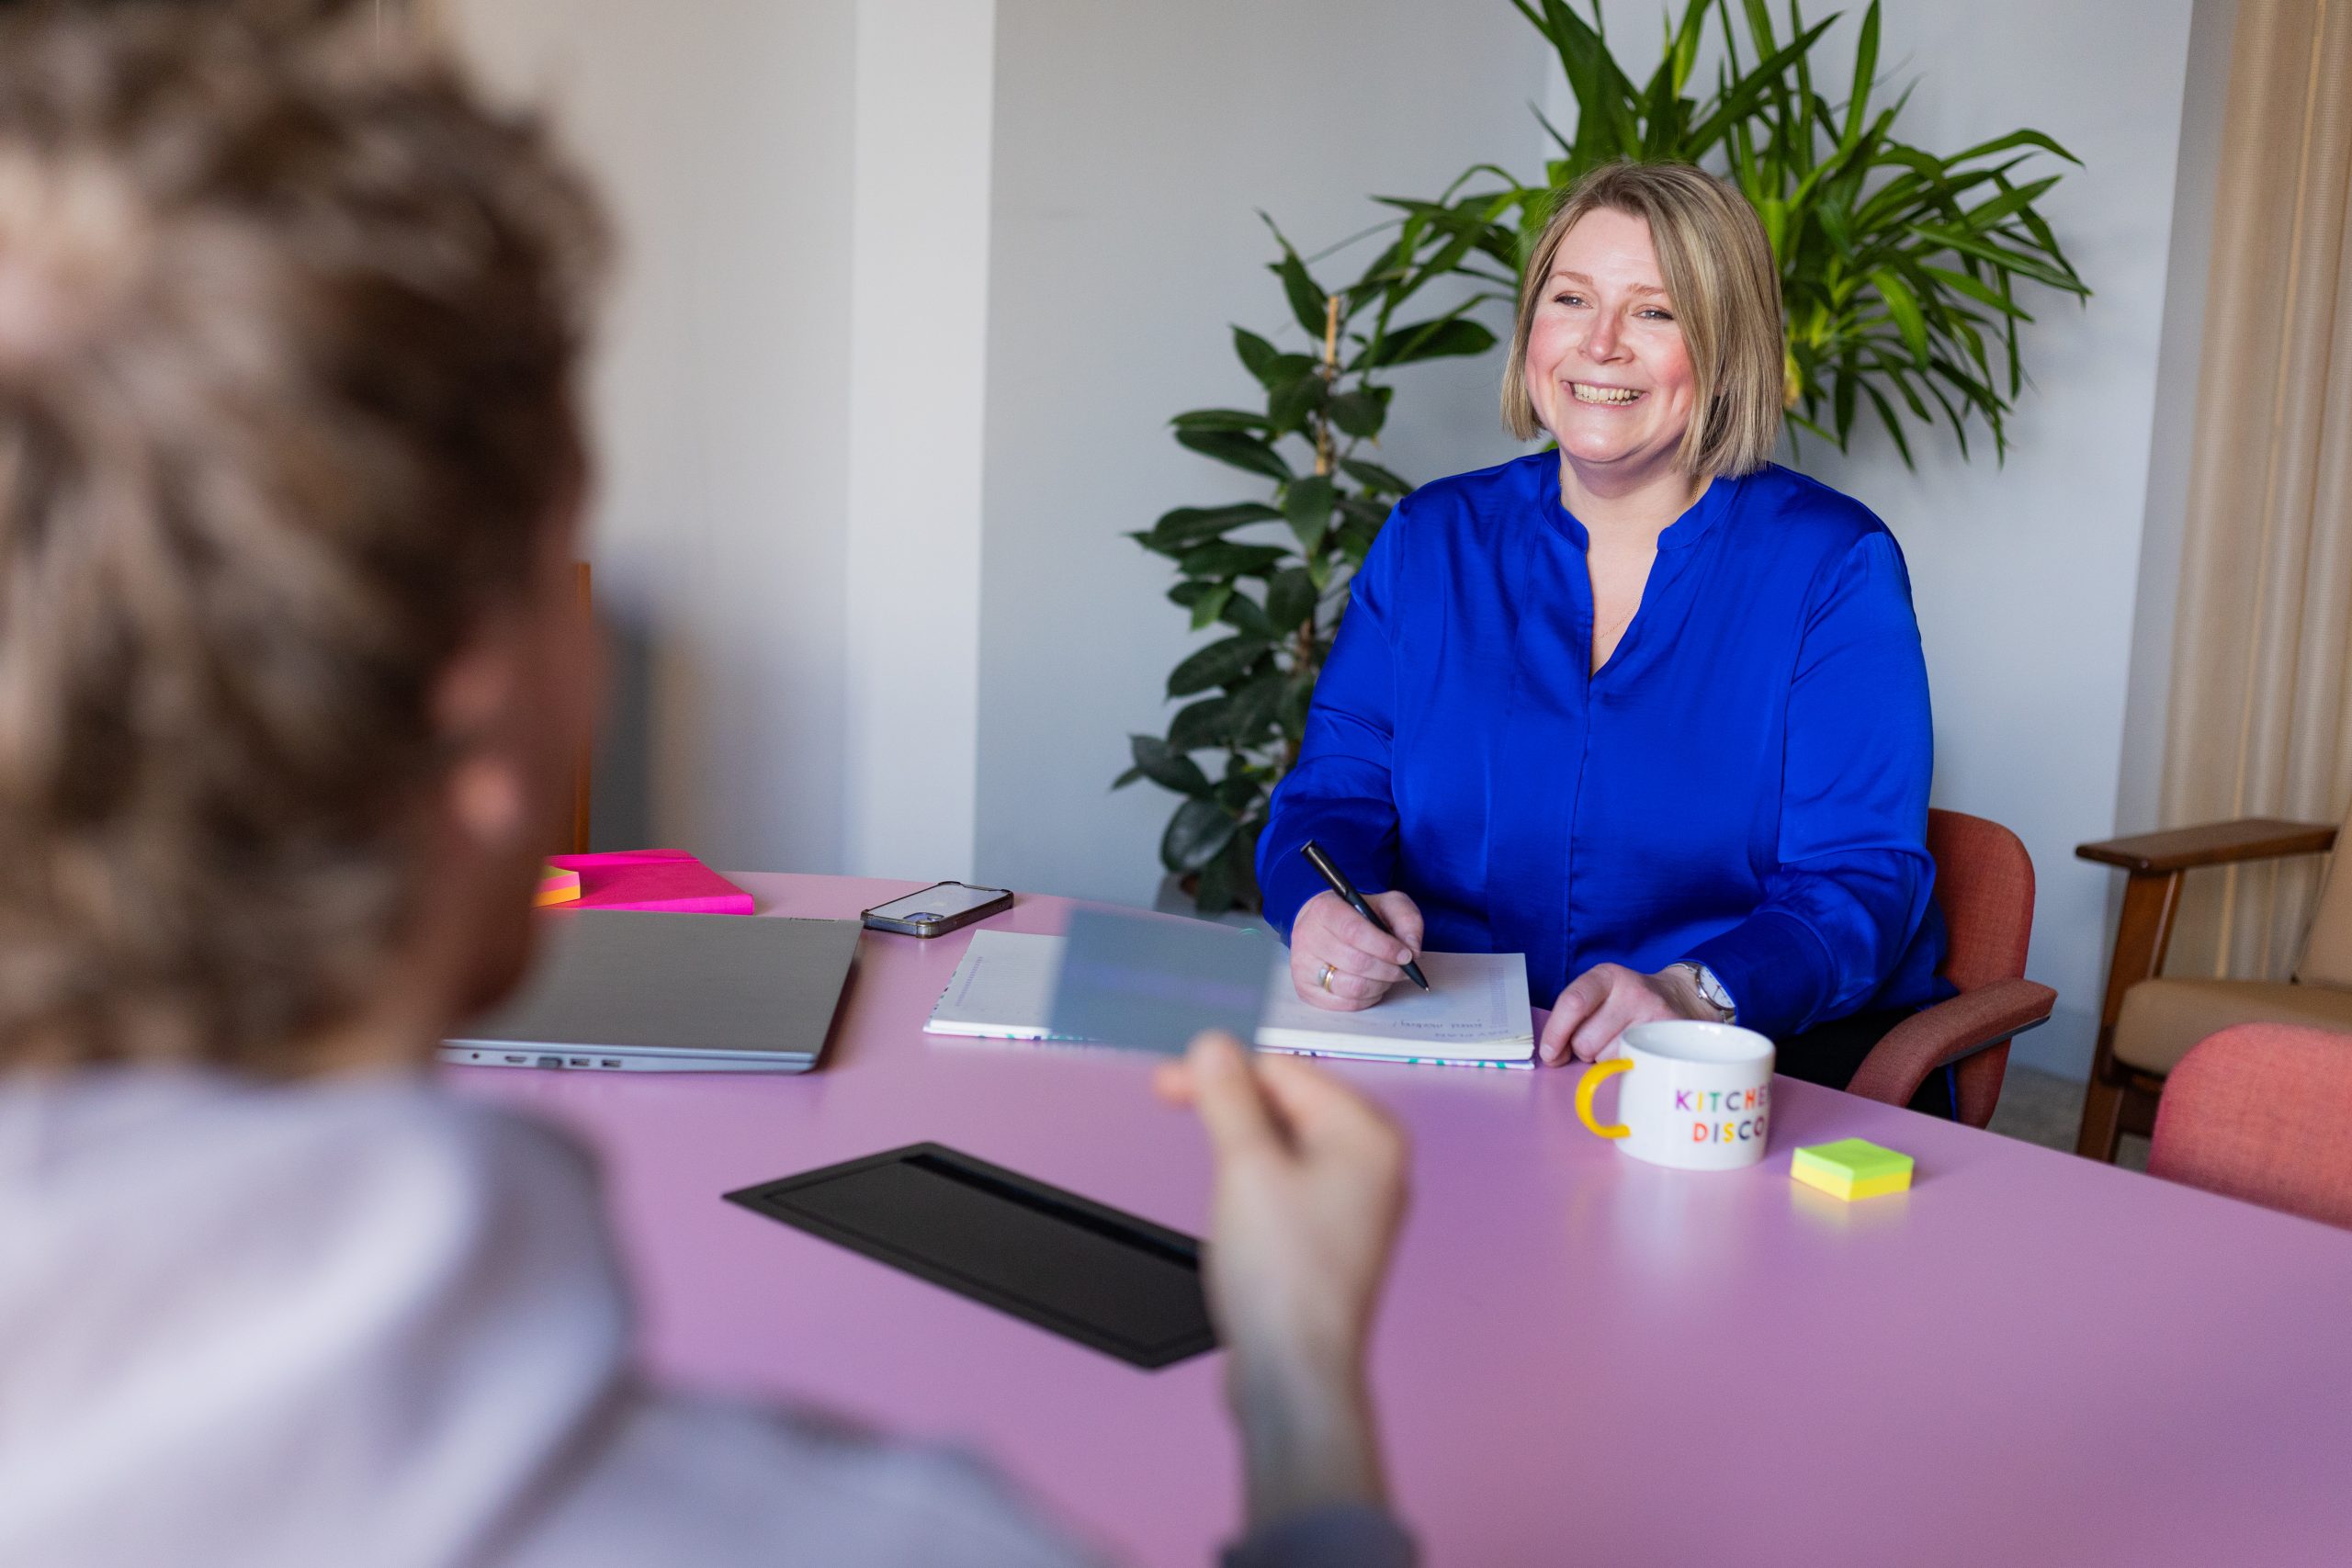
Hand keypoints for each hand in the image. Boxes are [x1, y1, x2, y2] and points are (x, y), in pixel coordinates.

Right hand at [1155, 1032, 1408, 1523]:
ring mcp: (1356, 1203)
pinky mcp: (1331, 1237)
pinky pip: (1288, 1181)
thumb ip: (1227, 1096)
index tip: (1167, 1082)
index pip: (1284, 1069)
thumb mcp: (1244, 1166)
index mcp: (1369, 1133)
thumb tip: (1215, 1046)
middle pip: (1287, 1101)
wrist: (1296, 1374)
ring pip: (1284, 1141)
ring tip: (1207, 1166)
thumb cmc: (1283, 1277)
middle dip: (1227, 1102)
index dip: (1220, 1071)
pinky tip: (1231, 1200)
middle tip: (1169, 1101)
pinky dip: (1252, 1177)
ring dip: (1237, 1140)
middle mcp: (1374, 1162)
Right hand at [1288, 889, 1424, 1011]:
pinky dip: (1368, 998)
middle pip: (1356, 963)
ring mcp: (1304, 966)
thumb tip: (1412, 949)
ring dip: (1379, 985)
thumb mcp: (1387, 905)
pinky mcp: (1306, 989)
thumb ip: (1407, 919)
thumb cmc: (1357, 916)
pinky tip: (1373, 985)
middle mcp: (1308, 937)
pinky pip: (1345, 1004)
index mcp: (1325, 910)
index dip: (1384, 947)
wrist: (1325, 925)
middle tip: (1404, 969)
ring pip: (1351, 987)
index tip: (1406, 955)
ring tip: (1387, 975)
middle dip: (1388, 969)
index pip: (1353, 932)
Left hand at [1538, 962, 1714, 1065]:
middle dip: (1584, 1049)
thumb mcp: (1599, 995)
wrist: (1678, 998)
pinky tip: (1634, 1051)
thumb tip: (1553, 1056)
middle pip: (1586, 1040)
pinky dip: (1626, 1065)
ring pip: (1606, 1058)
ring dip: (1606, 1058)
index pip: (1573, 1002)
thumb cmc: (1627, 1002)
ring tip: (1620, 1041)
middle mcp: (1631, 991)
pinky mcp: (1669, 1037)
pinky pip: (1631, 1066)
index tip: (1550, 1054)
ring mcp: (1653, 1014)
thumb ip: (1572, 1018)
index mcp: (1606, 976)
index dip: (1556, 1033)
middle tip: (1600, 1038)